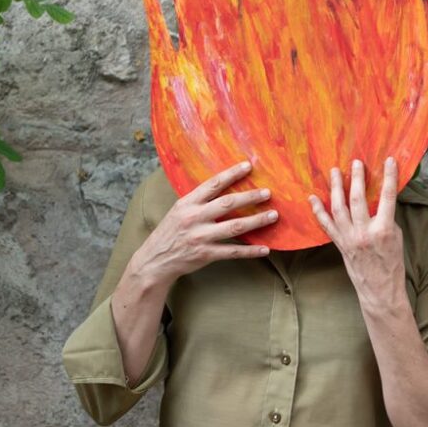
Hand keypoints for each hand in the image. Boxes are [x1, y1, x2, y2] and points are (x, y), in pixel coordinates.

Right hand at [127, 161, 276, 287]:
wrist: (154, 260)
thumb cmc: (171, 232)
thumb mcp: (179, 210)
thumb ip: (199, 200)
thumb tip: (224, 184)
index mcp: (187, 203)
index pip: (213, 184)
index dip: (231, 174)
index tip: (248, 166)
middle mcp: (194, 218)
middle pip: (227, 204)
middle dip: (250, 197)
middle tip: (268, 193)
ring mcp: (200, 237)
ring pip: (234, 227)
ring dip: (257, 221)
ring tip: (273, 215)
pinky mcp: (205, 254)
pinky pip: (232, 251)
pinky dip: (250, 251)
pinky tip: (265, 249)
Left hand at [310, 158, 405, 312]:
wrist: (380, 289)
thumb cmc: (392, 263)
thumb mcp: (396, 236)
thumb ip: (386, 217)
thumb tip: (380, 199)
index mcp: (384, 229)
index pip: (388, 197)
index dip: (389, 177)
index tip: (390, 160)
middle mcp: (364, 232)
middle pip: (358, 199)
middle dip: (356, 178)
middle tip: (356, 163)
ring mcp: (349, 238)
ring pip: (339, 208)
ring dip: (336, 188)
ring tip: (334, 172)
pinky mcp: (339, 244)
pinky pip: (326, 224)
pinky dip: (318, 211)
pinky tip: (312, 198)